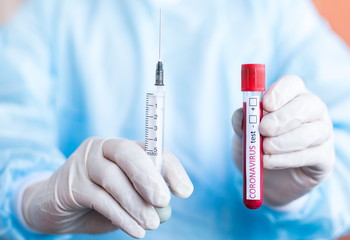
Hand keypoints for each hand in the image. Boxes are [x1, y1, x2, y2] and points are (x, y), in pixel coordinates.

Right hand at [21, 138, 192, 237]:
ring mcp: (83, 164)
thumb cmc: (99, 199)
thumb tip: (166, 209)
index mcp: (120, 147)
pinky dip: (121, 216)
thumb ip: (146, 199)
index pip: (150, 149)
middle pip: (128, 153)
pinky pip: (99, 199)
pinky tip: (135, 230)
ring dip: (136, 204)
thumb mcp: (126, 197)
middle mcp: (101, 148)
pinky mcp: (70, 185)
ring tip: (152, 224)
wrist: (54, 207)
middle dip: (149, 177)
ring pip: (113, 178)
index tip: (184, 191)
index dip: (170, 167)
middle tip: (164, 201)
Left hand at [232, 75, 334, 206]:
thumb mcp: (242, 133)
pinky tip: (269, 162)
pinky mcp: (324, 158)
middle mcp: (312, 111)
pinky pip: (312, 155)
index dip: (280, 92)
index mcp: (291, 97)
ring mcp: (322, 133)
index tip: (265, 105)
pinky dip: (288, 159)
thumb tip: (243, 113)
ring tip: (264, 149)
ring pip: (313, 131)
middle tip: (263, 129)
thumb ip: (241, 121)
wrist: (265, 178)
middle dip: (283, 117)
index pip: (292, 84)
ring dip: (285, 141)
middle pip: (308, 105)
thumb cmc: (255, 146)